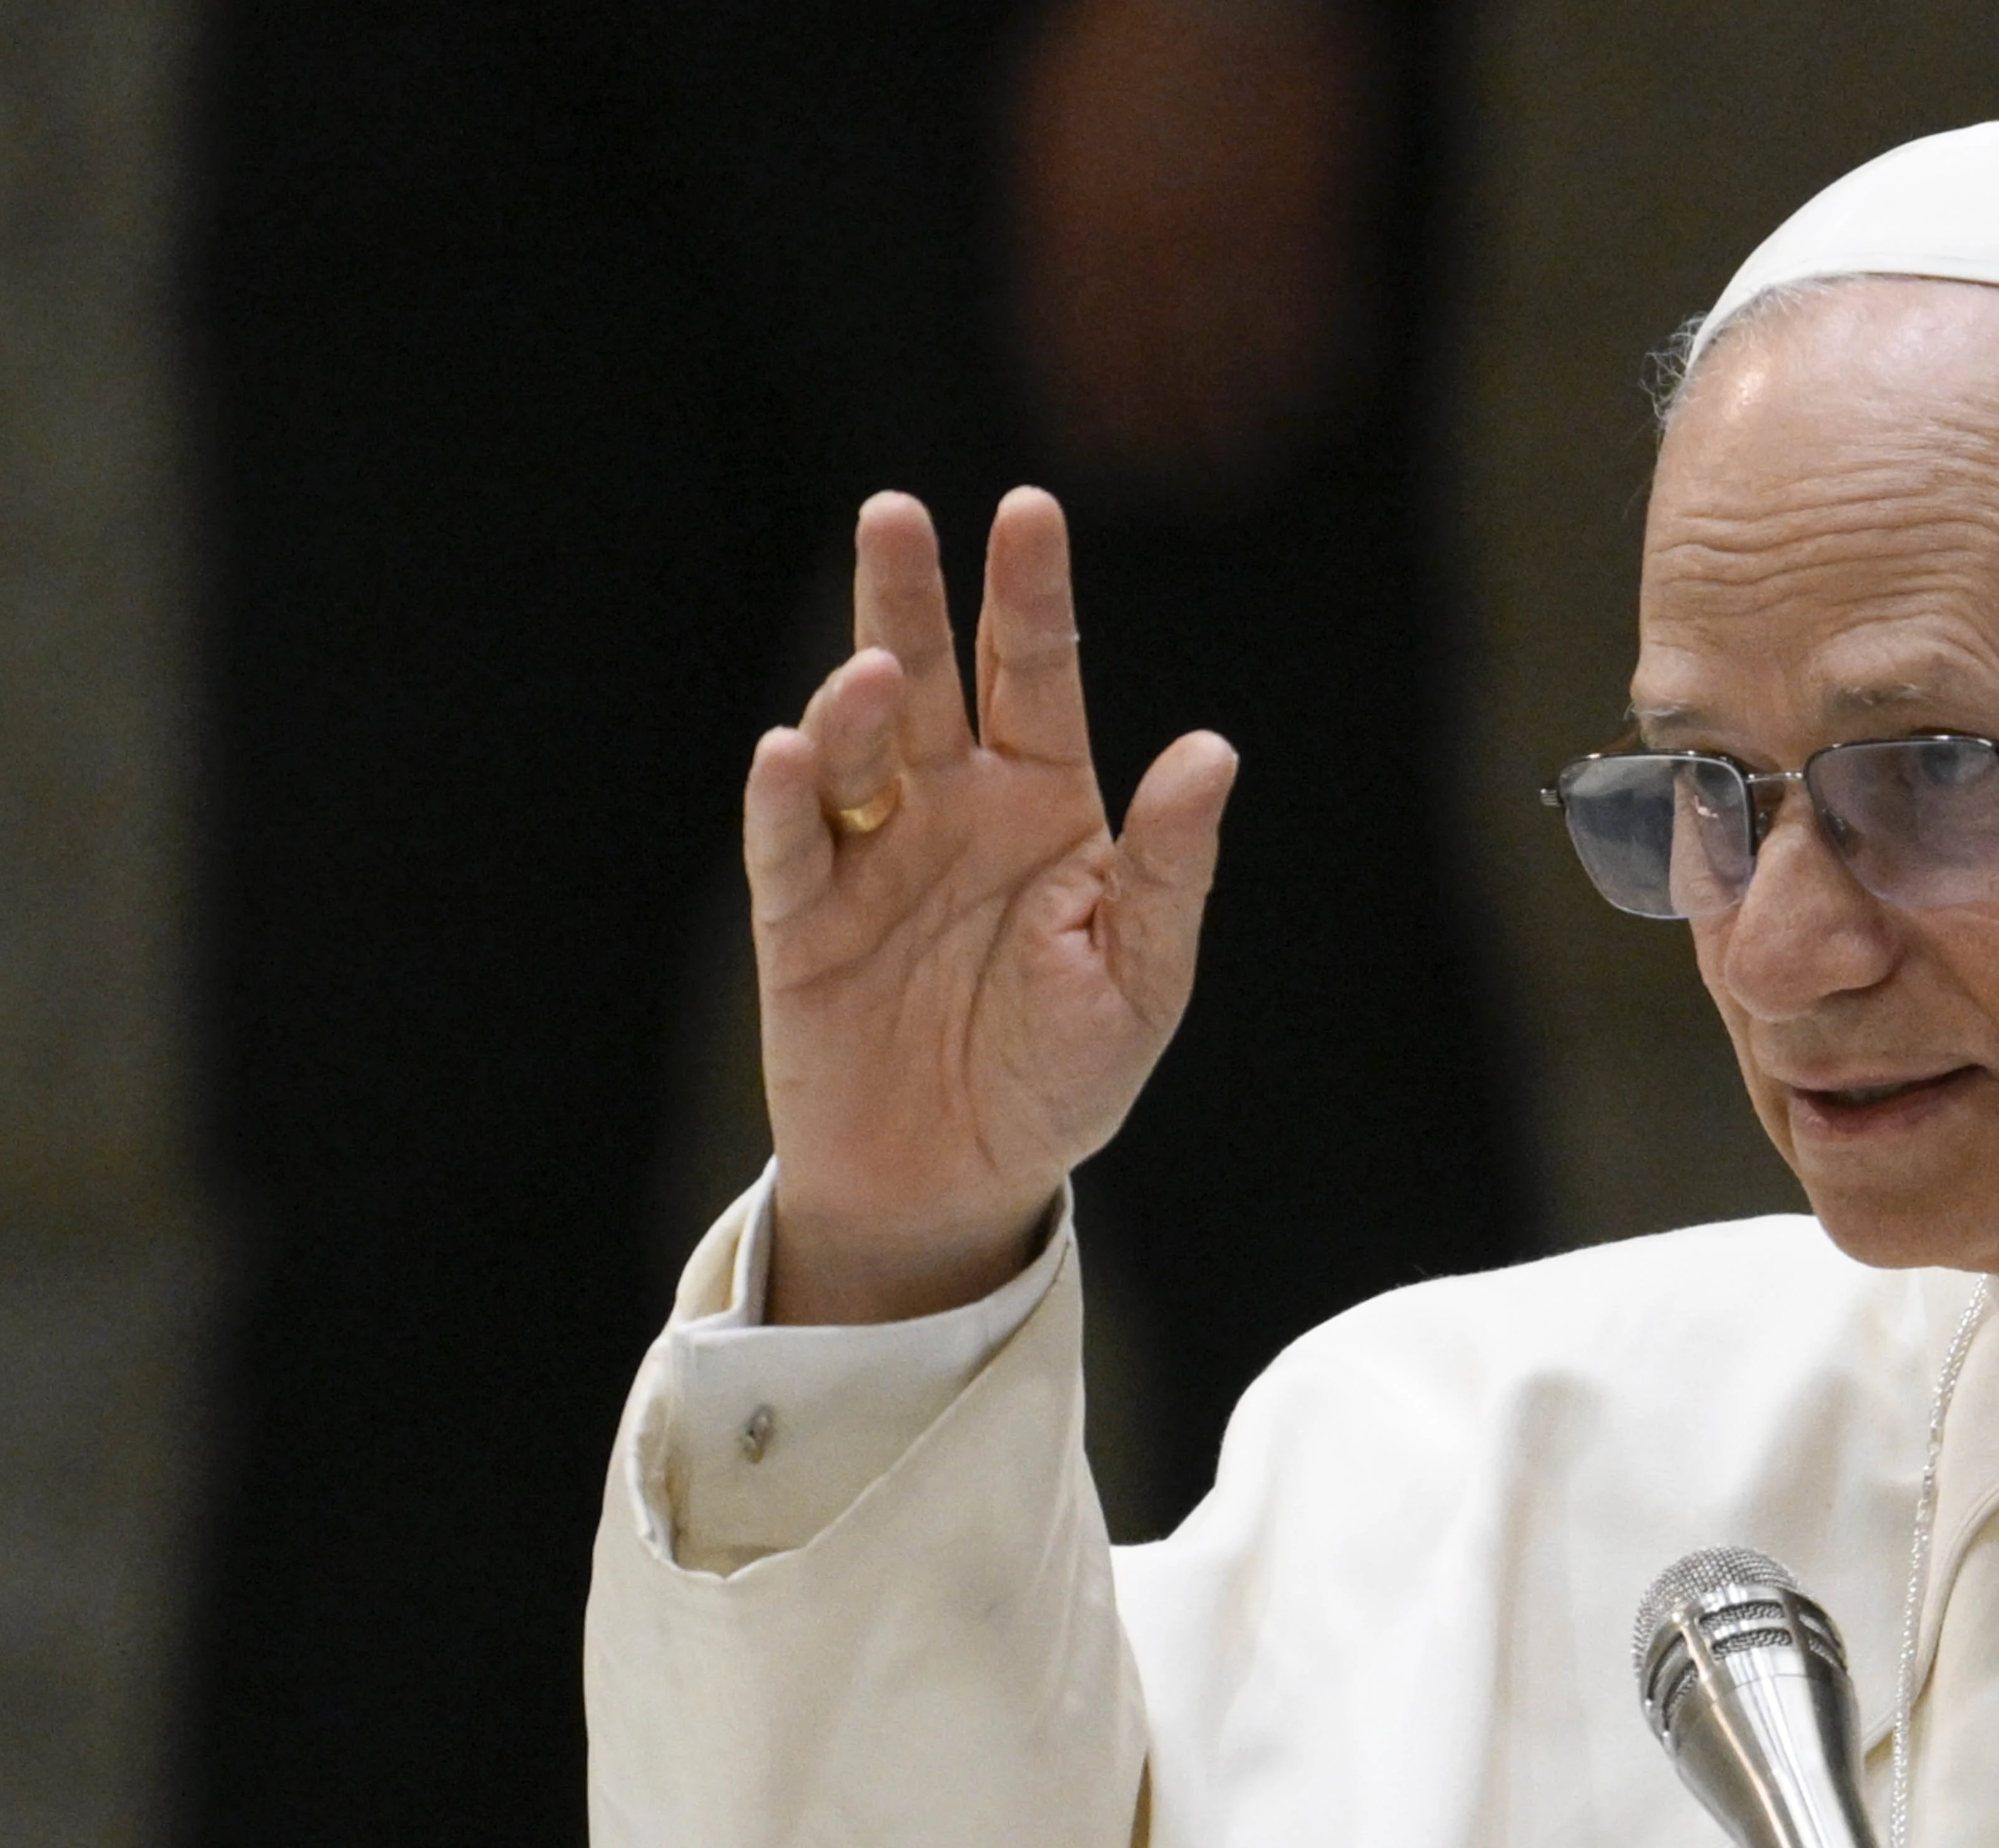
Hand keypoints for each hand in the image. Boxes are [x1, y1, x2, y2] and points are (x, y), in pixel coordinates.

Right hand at [745, 489, 1232, 1323]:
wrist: (962, 1184)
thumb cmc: (1062, 1076)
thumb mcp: (1141, 977)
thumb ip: (1167, 866)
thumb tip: (1211, 753)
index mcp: (1043, 805)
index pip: (1035, 677)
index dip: (1029, 595)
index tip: (1027, 512)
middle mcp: (950, 808)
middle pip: (927, 678)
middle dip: (908, 596)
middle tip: (896, 514)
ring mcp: (870, 856)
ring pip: (854, 750)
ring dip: (854, 705)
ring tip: (870, 676)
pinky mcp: (802, 921)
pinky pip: (790, 848)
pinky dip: (787, 801)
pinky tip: (789, 755)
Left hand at [1011, 0, 1386, 496]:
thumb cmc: (1131, 51)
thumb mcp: (1064, 130)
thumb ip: (1071, 225)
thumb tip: (1070, 314)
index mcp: (1084, 213)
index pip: (1082, 340)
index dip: (1097, 406)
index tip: (1108, 455)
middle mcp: (1155, 235)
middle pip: (1160, 362)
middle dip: (1171, 431)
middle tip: (1186, 479)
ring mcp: (1232, 228)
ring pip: (1238, 350)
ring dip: (1244, 414)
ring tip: (1247, 456)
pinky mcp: (1300, 217)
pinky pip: (1307, 313)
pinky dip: (1311, 363)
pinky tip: (1311, 396)